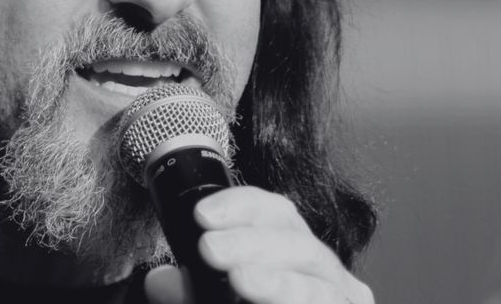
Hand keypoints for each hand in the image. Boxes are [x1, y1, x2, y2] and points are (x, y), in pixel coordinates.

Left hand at [144, 186, 373, 303]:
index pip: (273, 211)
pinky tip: (262, 297)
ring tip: (241, 277)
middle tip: (210, 247)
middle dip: (251, 242)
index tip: (202, 214)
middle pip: (295, 243)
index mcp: (291, 252)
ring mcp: (341, 296)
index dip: (240, 206)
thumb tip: (159, 280)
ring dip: (276, 282)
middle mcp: (322, 270)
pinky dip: (292, 299)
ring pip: (315, 283)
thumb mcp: (210, 301)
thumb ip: (187, 293)